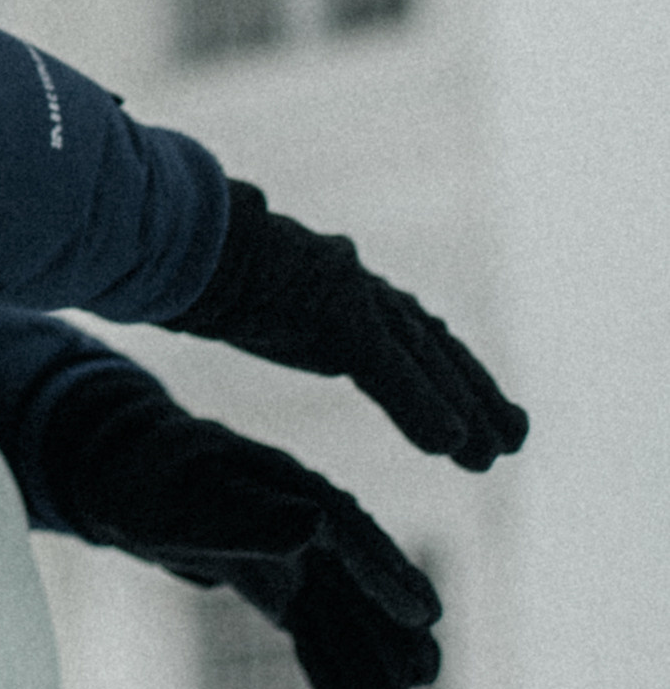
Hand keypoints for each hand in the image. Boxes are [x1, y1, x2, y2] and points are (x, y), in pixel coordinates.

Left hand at [48, 386, 442, 688]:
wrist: (118, 472)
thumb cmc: (144, 479)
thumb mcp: (184, 500)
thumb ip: (247, 516)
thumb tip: (314, 523)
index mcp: (287, 483)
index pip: (347, 531)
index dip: (384, 574)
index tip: (422, 616)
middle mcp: (303, 517)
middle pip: (357, 577)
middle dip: (391, 626)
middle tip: (426, 677)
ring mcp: (294, 553)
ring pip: (340, 611)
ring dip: (367, 657)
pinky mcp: (280, 582)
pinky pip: (313, 628)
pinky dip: (329, 667)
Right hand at [161, 180, 527, 469]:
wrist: (173, 237)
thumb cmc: (204, 273)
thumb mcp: (262, 309)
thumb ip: (297, 324)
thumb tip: (306, 339)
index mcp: (339, 290)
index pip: (414, 334)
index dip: (453, 374)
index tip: (484, 417)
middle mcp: (355, 286)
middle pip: (433, 342)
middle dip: (476, 390)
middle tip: (515, 439)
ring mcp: (347, 294)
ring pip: (423, 353)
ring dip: (464, 401)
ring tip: (498, 452)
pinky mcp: (332, 308)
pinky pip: (386, 363)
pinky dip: (419, 402)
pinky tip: (447, 444)